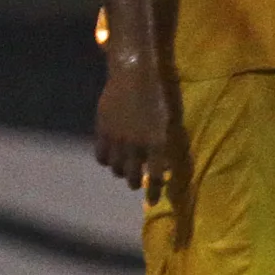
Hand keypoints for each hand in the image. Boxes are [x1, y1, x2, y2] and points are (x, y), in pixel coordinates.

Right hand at [94, 63, 175, 196]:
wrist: (137, 71)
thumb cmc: (163, 93)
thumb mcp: (173, 120)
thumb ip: (171, 143)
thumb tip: (168, 166)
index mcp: (159, 142)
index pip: (156, 178)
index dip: (154, 193)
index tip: (153, 202)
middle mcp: (136, 144)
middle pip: (133, 176)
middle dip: (136, 182)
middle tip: (138, 183)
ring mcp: (117, 138)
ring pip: (116, 168)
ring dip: (122, 172)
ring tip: (125, 170)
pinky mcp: (103, 129)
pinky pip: (101, 156)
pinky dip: (106, 161)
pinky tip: (111, 159)